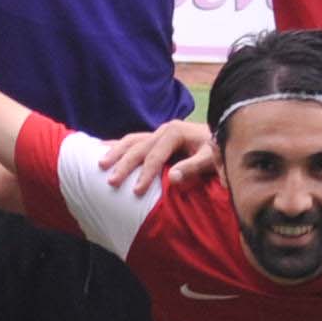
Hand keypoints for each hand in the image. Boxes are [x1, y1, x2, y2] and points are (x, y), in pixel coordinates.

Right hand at [96, 118, 214, 193]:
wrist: (221, 137)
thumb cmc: (216, 151)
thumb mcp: (210, 159)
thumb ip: (193, 168)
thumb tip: (172, 179)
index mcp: (175, 132)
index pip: (155, 155)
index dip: (145, 174)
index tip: (137, 191)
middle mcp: (163, 129)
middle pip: (138, 147)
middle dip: (124, 164)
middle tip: (111, 181)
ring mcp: (157, 132)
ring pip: (131, 141)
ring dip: (115, 152)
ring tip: (100, 165)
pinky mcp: (155, 137)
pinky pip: (132, 140)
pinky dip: (117, 146)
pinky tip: (101, 150)